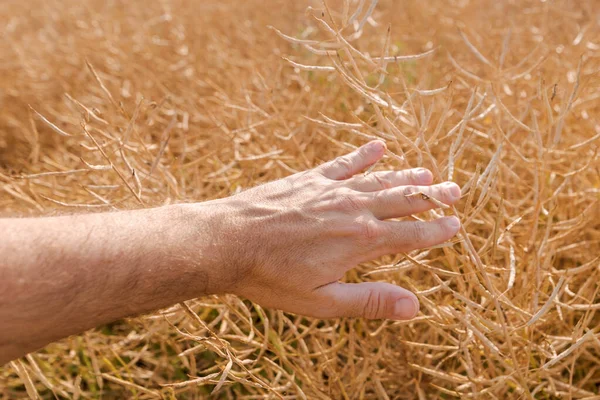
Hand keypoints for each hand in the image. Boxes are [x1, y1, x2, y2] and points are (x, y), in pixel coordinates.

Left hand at [212, 140, 460, 319]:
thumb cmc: (272, 277)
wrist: (227, 241)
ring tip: (428, 173)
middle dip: (432, 197)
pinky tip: (379, 147)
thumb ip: (369, 301)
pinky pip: (344, 163)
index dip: (436, 230)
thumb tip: (414, 307)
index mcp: (361, 241)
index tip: (456, 225)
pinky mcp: (309, 179)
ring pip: (379, 180)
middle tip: (455, 191)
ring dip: (406, 176)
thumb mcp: (322, 301)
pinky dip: (364, 155)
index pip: (411, 235)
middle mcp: (353, 209)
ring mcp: (331, 190)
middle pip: (403, 200)